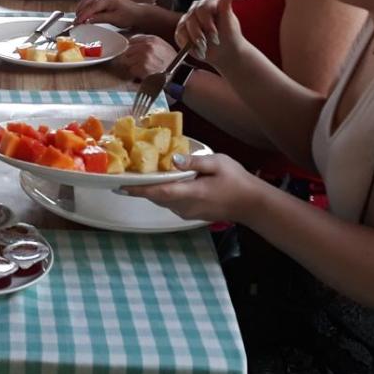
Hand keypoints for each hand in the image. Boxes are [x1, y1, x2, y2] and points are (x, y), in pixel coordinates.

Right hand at [75, 0, 144, 28]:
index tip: (77, 23)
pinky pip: (89, 1)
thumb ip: (100, 18)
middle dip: (79, 12)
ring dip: (80, 9)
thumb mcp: (114, 19)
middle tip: (75, 23)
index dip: (83, 15)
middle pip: (86, 2)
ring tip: (77, 20)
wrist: (137, 13)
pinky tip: (82, 15)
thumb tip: (87, 20)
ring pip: (86, 0)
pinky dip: (84, 7)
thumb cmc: (128, 16)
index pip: (91, 7)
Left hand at [118, 34, 176, 80]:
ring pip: (127, 60)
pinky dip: (135, 72)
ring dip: (132, 64)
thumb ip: (148, 42)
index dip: (131, 47)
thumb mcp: (162, 45)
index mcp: (152, 39)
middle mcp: (148, 46)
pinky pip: (132, 69)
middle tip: (135, 61)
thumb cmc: (170, 61)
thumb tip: (132, 42)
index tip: (132, 51)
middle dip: (129, 56)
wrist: (178, 74)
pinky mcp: (143, 68)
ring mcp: (145, 57)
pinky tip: (143, 73)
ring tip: (141, 67)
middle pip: (127, 50)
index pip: (131, 40)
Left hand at [122, 152, 267, 223]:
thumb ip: (194, 161)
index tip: (121, 185)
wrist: (252, 204)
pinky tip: (162, 182)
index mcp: (191, 193)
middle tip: (125, 174)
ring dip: (152, 190)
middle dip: (140, 187)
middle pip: (157, 197)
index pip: (160, 192)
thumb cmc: (237, 181)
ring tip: (139, 175)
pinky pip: (171, 203)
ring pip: (163, 201)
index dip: (139, 189)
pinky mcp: (191, 214)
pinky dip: (163, 193)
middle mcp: (185, 206)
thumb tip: (174, 159)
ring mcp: (188, 212)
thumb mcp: (218, 163)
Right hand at [175, 0, 244, 70]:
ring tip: (204, 49)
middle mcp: (197, 7)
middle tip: (208, 44)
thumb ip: (226, 5)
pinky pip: (179, 35)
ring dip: (194, 40)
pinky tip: (198, 50)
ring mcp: (188, 18)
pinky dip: (187, 45)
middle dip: (199, 34)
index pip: (202, 8)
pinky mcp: (182, 30)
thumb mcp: (229, 21)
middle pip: (191, 18)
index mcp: (210, 1)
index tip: (215, 36)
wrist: (225, 51)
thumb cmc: (229, 35)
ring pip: (183, 27)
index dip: (207, 23)